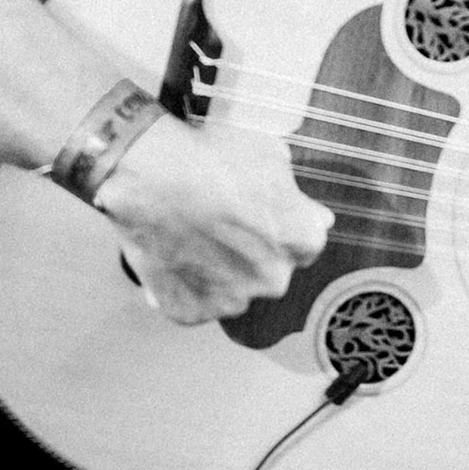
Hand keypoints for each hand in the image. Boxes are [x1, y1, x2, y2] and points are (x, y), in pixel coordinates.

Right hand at [92, 114, 332, 323]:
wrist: (152, 176)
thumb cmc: (214, 158)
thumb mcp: (272, 157)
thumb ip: (298, 198)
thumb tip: (317, 217)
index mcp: (303, 241)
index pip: (304, 243)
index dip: (279, 228)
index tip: (257, 216)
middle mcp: (275, 279)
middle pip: (269, 271)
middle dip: (251, 254)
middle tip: (221, 226)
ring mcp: (232, 301)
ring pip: (232, 291)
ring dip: (219, 274)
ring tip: (193, 239)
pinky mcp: (191, 312)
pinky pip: (193, 303)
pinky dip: (185, 288)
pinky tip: (174, 257)